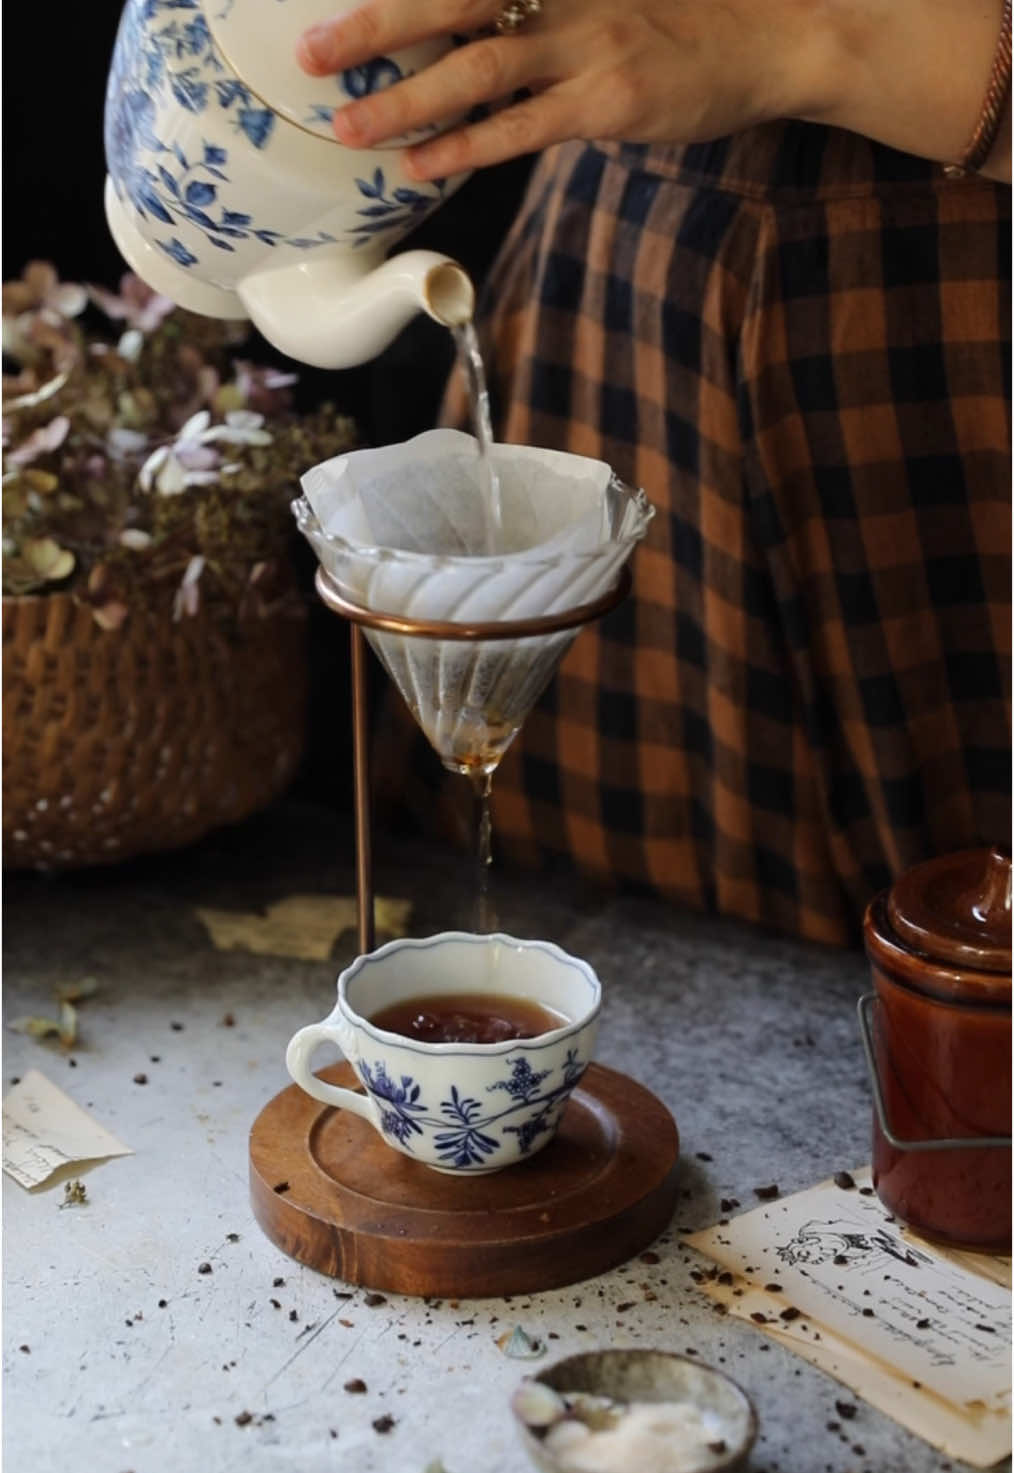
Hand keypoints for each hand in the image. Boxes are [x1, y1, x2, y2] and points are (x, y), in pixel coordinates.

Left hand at [296, 0, 831, 180]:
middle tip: (310, 56)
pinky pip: (523, 126)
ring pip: (477, 68)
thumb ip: (533, 0)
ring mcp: (588, 41)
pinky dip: (467, 144)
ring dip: (406, 99)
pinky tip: (421, 163)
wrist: (771, 35)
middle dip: (375, 26)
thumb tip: (465, 30)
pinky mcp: (610, 100)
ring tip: (349, 129)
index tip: (329, 5)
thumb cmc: (678, 13)